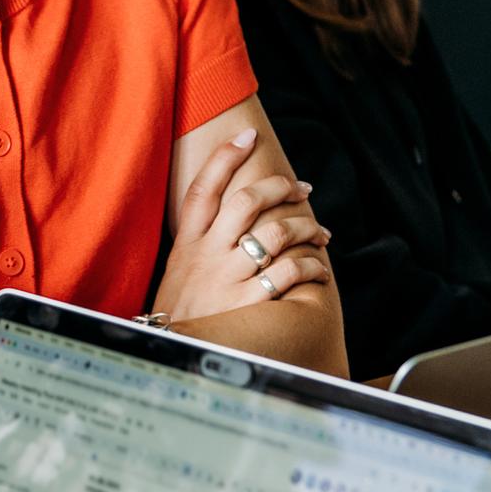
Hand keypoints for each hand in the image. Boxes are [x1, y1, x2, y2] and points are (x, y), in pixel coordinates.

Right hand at [151, 128, 331, 321]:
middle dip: (281, 187)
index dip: (225, 156)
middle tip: (301, 188)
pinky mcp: (247, 304)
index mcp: (187, 244)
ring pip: (275, 233)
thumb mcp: (176, 272)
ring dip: (305, 228)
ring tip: (319, 233)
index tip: (248, 135)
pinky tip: (318, 270)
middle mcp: (207, 255)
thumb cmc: (179, 314)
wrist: (171, 356)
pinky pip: (288, 273)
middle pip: (246, 201)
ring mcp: (227, 278)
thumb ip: (199, 246)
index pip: (203, 189)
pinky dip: (310, 267)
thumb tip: (232, 221)